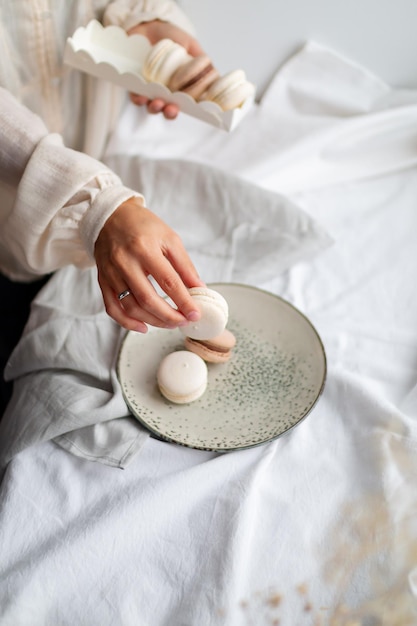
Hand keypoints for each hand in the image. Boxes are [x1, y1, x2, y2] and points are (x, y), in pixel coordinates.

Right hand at [94, 196, 204, 332]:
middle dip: (169, 316)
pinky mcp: (102, 280)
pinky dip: (127, 322)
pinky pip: (112, 308)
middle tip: (184, 322)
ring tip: (170, 323)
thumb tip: (199, 289)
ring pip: (131, 307)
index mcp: (144, 248)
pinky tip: (143, 327)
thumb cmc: (143, 226)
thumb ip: (185, 265)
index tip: (195, 314)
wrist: (110, 216)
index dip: (184, 301)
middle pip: (148, 299)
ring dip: (153, 321)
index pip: (168, 282)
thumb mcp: (170, 238)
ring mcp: (111, 273)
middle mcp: (124, 262)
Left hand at [128, 20, 204, 118]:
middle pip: (171, 109)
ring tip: (158, 103)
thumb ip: (201, 60)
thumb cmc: (171, 36)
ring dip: (156, 108)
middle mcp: (169, 91)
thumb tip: (215, 76)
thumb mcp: (191, 45)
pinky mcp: (136, 85)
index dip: (193, 109)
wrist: (148, 24)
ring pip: (154, 106)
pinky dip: (138, 99)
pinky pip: (136, 97)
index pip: (190, 102)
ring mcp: (152, 90)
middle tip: (172, 109)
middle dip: (172, 112)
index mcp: (184, 86)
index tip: (195, 110)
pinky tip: (140, 97)